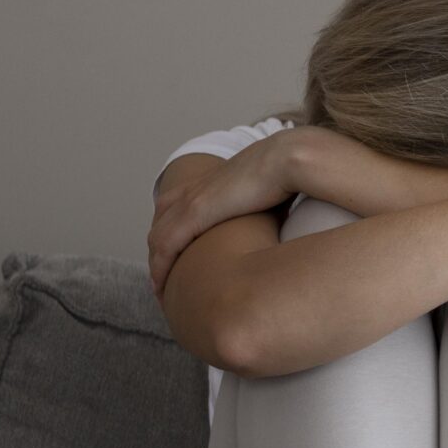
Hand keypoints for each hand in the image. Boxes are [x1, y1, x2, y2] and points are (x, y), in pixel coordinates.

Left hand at [148, 131, 311, 292]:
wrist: (290, 157)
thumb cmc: (291, 174)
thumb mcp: (275, 193)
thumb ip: (271, 206)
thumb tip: (290, 222)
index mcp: (214, 182)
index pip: (180, 207)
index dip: (176, 233)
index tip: (181, 258)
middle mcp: (196, 188)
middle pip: (162, 222)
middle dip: (159, 251)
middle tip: (163, 279)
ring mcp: (192, 199)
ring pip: (158, 236)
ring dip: (156, 264)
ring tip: (160, 290)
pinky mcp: (195, 212)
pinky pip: (166, 245)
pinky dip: (159, 266)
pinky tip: (160, 286)